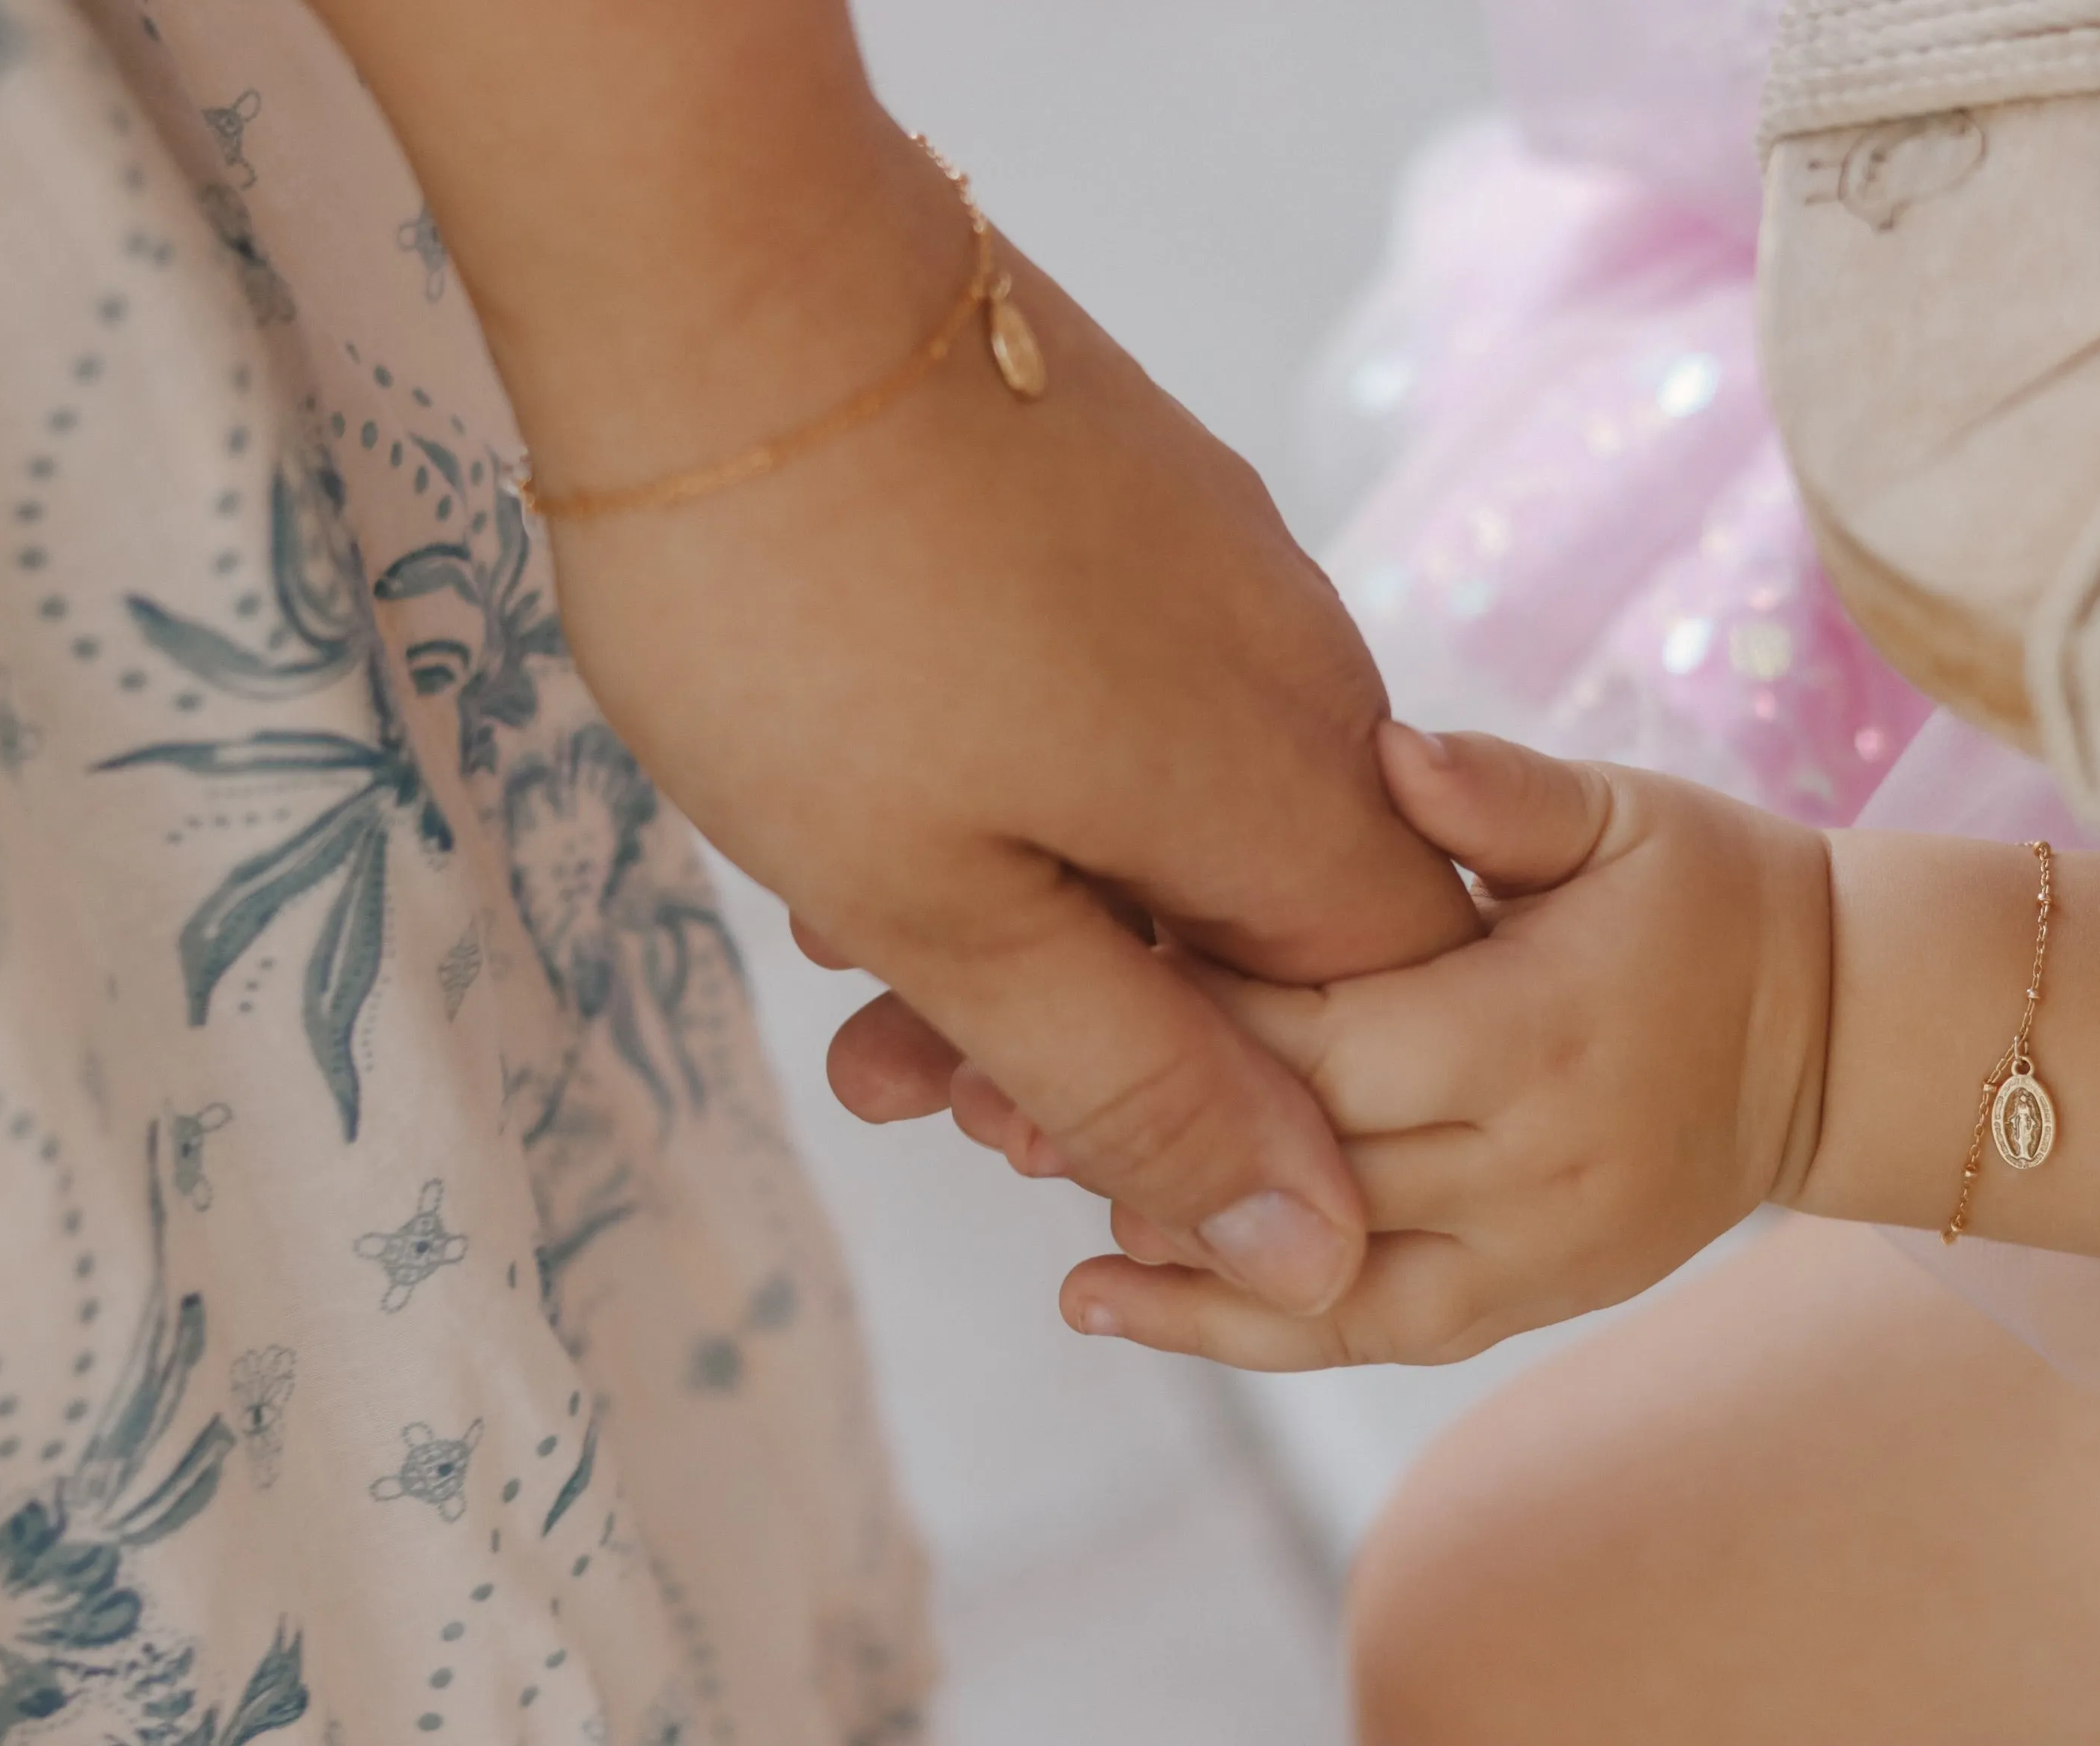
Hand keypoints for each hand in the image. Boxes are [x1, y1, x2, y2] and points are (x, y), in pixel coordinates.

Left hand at [543, 231, 1476, 1317]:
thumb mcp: (951, 911)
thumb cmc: (806, 619)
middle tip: (901, 1060)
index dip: (1239, 1115)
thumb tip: (1316, 1243)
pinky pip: (1126, 687)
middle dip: (1089, 1019)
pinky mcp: (1138, 494)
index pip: (1378, 1014)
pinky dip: (1017, 774)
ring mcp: (1218, 565)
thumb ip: (1137, 1085)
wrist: (721, 276)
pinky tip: (871, 774)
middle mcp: (1294, 673)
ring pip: (1168, 800)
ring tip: (846, 925)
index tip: (1052, 1131)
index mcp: (1283, 795)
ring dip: (1028, 900)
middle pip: (1258, 916)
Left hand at [1029, 725, 1831, 1366]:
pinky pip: (1360, 1332)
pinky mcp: (1523, 1299)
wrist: (1835, 1037)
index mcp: (1532, 1028)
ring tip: (1014, 1184)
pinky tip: (1103, 1299)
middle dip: (1129, 1114)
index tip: (1050, 962)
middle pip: (1287, 1144)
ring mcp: (1528, 1249)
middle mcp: (1525, 1160)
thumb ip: (1499, 796)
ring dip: (1155, 1233)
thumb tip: (1385, 753)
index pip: (1316, 1029)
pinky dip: (1229, 1326)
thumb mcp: (1623, 816)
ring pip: (1307, 1266)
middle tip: (963, 1089)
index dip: (1178, 1003)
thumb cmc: (1708, 894)